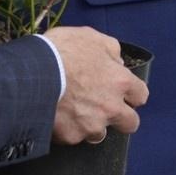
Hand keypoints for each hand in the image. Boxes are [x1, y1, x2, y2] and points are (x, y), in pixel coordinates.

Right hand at [44, 26, 148, 145]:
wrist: (34, 75)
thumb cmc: (63, 51)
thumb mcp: (90, 36)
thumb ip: (110, 49)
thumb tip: (117, 62)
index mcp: (119, 81)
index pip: (141, 95)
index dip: (132, 93)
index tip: (123, 92)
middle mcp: (111, 107)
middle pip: (131, 123)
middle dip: (122, 117)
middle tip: (104, 107)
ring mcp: (92, 125)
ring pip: (100, 133)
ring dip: (92, 124)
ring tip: (74, 110)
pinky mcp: (72, 137)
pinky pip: (74, 136)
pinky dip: (68, 128)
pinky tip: (57, 114)